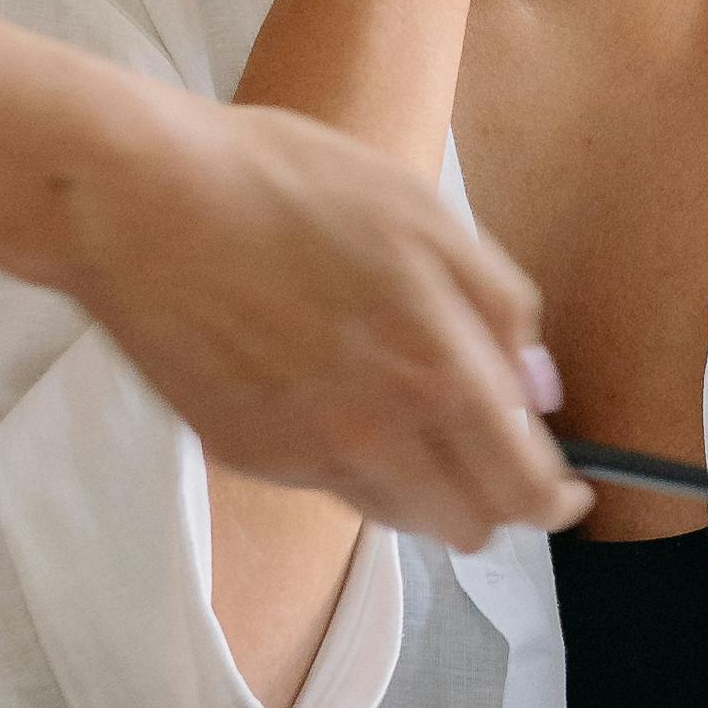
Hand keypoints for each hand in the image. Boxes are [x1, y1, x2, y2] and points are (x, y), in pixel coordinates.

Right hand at [95, 87, 576, 547]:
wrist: (142, 201)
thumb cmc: (285, 184)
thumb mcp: (424, 215)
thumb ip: (498, 307)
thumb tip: (538, 389)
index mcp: (439, 370)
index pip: (523, 486)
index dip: (554, 497)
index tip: (565, 489)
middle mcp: (379, 433)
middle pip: (468, 523)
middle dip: (493, 498)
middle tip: (490, 456)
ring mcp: (307, 454)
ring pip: (399, 515)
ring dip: (423, 485)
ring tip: (404, 415)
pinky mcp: (248, 455)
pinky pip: (327, 484)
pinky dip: (348, 459)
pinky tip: (325, 392)